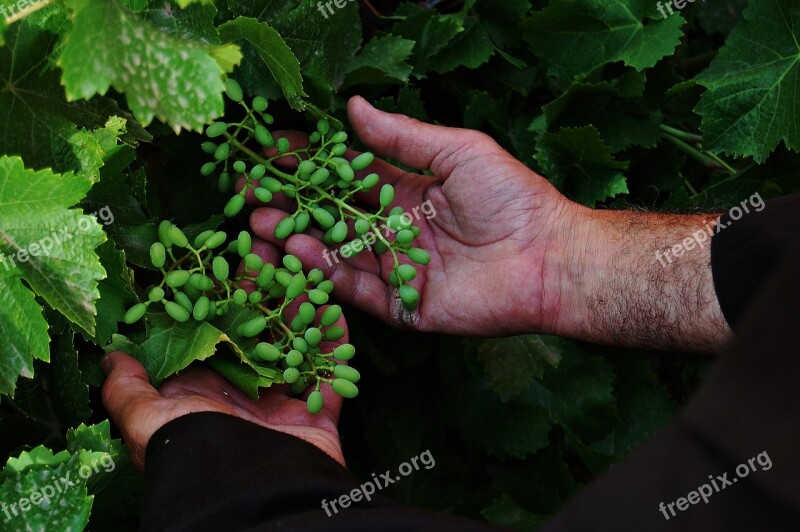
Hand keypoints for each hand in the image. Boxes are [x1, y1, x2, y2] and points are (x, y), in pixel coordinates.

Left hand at [101, 240, 346, 468]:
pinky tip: (337, 312)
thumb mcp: (145, 421)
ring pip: (293, 347)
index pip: (210, 335)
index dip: (215, 297)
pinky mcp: (317, 417)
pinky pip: (332, 376)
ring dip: (300, 311)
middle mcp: (243, 396)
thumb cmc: (194, 450)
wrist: (250, 493)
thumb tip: (112, 356)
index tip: (221, 260)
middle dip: (262, 294)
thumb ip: (128, 389)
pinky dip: (337, 348)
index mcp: (204, 393)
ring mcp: (281, 406)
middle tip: (268, 253)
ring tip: (305, 271)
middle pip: (255, 334)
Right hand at [250, 96, 576, 335]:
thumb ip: (403, 137)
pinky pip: (357, 290)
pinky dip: (325, 272)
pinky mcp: (403, 305)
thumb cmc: (511, 197)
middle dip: (293, 203)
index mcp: (409, 191)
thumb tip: (354, 108)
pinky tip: (294, 252)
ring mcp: (397, 269)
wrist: (547, 257)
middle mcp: (397, 230)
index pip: (349, 175)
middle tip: (248, 189)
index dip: (313, 162)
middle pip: (334, 216)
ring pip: (336, 254)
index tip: (273, 149)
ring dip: (297, 238)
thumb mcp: (457, 152)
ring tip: (257, 222)